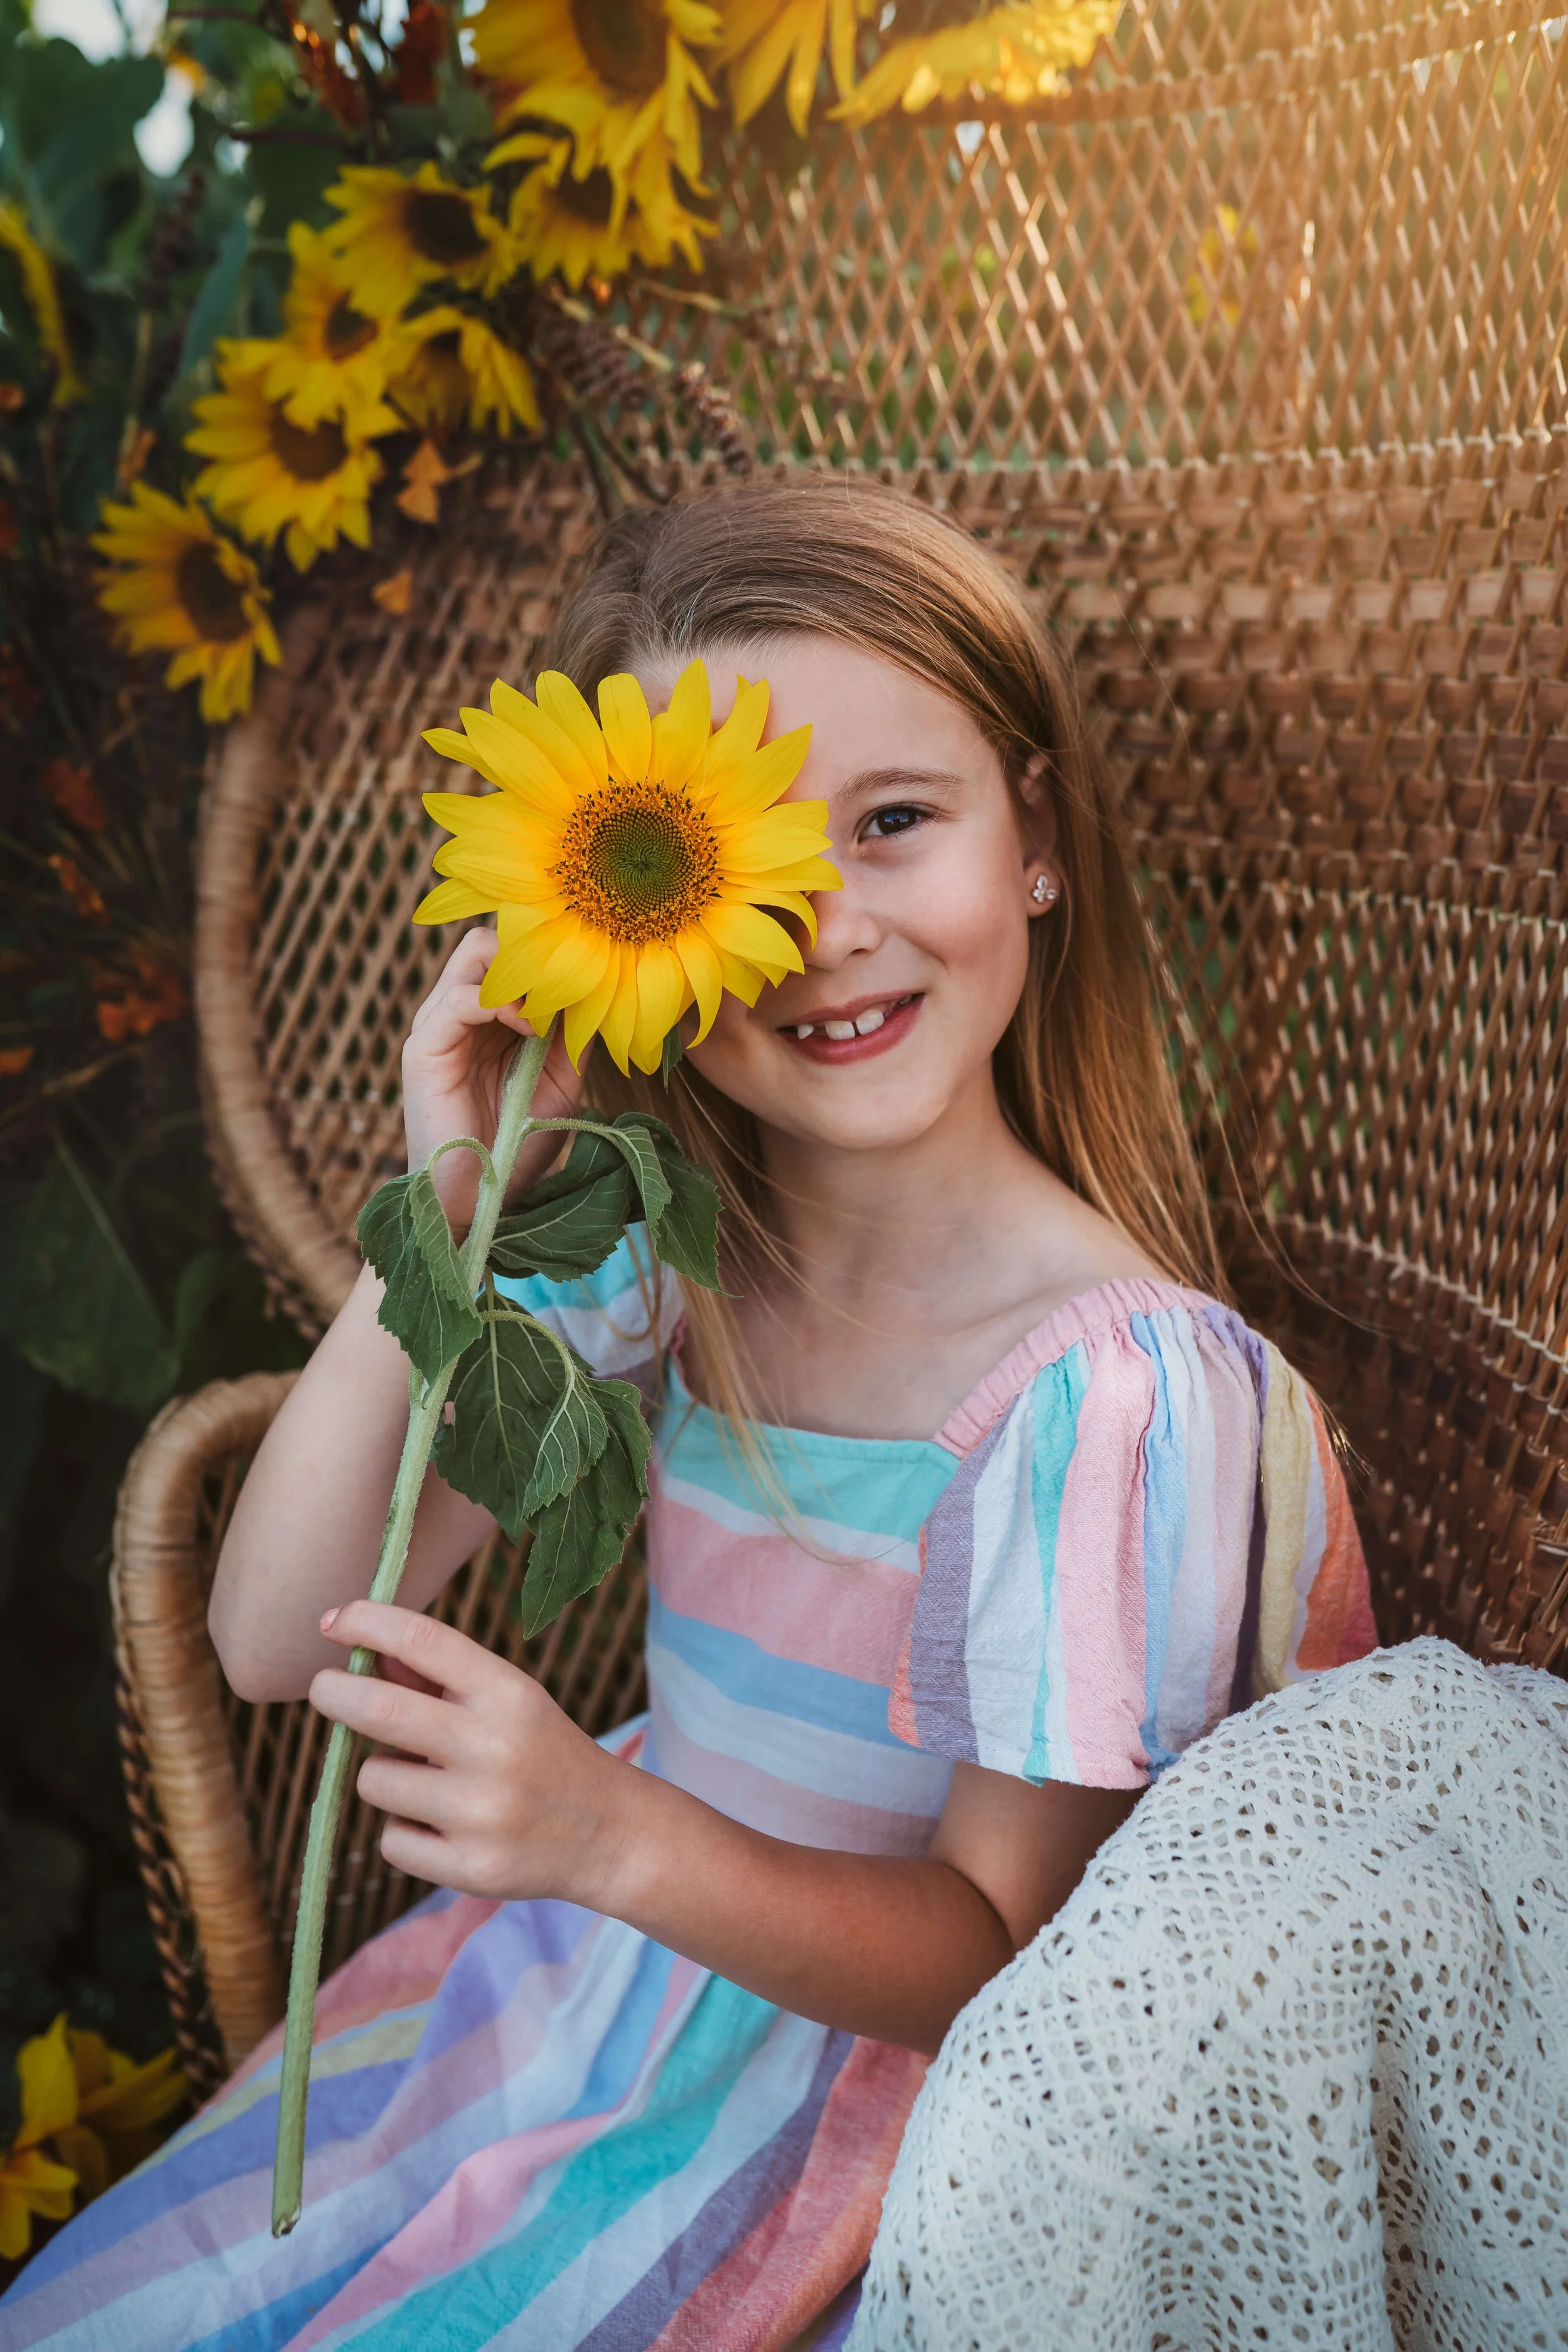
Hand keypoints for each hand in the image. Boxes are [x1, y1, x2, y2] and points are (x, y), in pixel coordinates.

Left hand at [310, 1600, 633, 1905]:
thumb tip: (360, 1653)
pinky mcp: (470, 1869)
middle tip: (325, 1689)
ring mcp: (482, 1813)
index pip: (422, 1641)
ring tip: (428, 1783)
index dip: (366, 1622)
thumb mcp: (504, 1699)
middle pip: (377, 1709)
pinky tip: (445, 1829)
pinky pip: (390, 1840)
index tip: (332, 1620)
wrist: (606, 1832)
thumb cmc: (539, 1750)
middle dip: (334, 1692)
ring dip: (383, 1776)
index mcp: (507, 1693)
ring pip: (375, 1781)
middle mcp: (495, 1748)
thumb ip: (434, 1676)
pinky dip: (405, 1832)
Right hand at [402, 928, 585, 1227]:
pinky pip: (458, 998)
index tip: (588, 974)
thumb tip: (599, 993)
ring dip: (524, 973)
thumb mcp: (561, 1086)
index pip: (512, 952)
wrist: (478, 1202)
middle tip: (567, 980)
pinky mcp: (422, 1048)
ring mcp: (437, 1026)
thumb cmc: (516, 1149)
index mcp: (487, 1018)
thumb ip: (572, 1039)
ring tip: (552, 1009)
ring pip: (475, 953)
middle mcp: (459, 1012)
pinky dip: (500, 1001)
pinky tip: (530, 1027)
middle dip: (533, 950)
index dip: (549, 954)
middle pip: (490, 939)